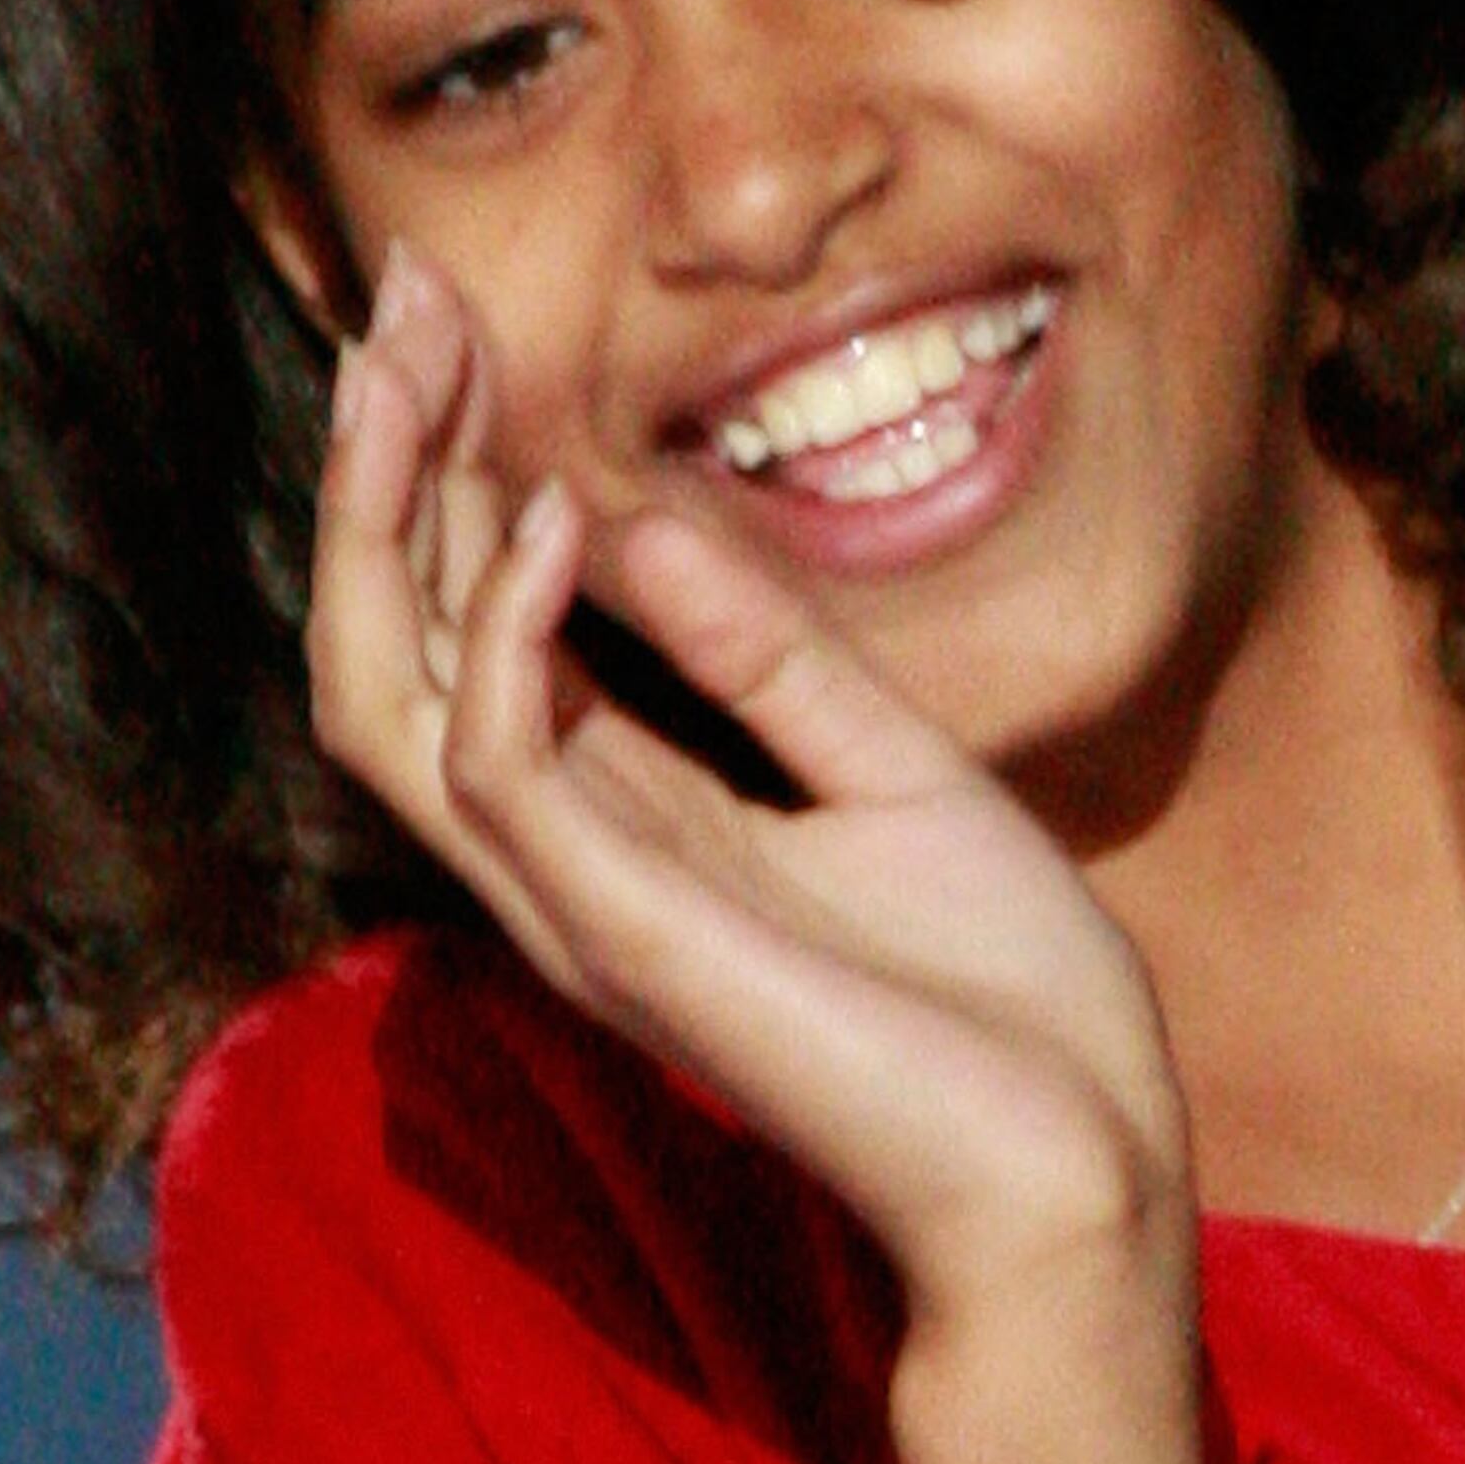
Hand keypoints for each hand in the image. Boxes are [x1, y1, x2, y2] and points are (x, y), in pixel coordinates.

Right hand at [311, 256, 1218, 1463]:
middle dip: (379, 467)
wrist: (1086, 1166)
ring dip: (397, 521)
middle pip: (385, 649)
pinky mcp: (634, 944)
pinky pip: (509, 773)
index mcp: (622, 826)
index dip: (450, 468)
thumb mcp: (889, 768)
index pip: (466, 627)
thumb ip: (757, 653)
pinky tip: (563, 514)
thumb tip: (632, 509)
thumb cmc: (1004, 1003)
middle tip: (399, 298)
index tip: (455, 318)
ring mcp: (583, 910)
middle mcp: (565, 867)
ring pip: (389, 702)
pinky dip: (513, 635)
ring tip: (428, 364)